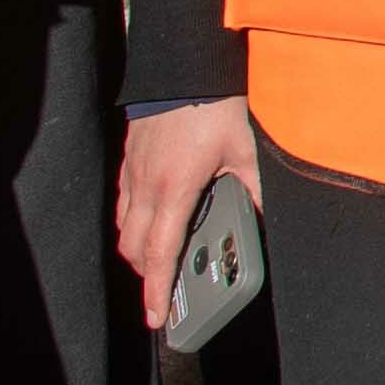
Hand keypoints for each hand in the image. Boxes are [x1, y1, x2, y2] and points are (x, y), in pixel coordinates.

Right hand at [115, 98, 261, 332]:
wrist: (183, 67)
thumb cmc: (213, 106)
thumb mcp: (246, 149)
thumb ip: (254, 187)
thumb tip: (262, 216)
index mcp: (175, 189)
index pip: (161, 253)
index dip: (157, 290)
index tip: (156, 317)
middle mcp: (146, 186)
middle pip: (134, 249)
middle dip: (147, 275)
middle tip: (165, 289)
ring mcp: (133, 173)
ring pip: (125, 228)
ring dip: (139, 250)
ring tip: (162, 259)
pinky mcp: (128, 161)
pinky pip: (123, 204)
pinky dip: (133, 223)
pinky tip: (153, 220)